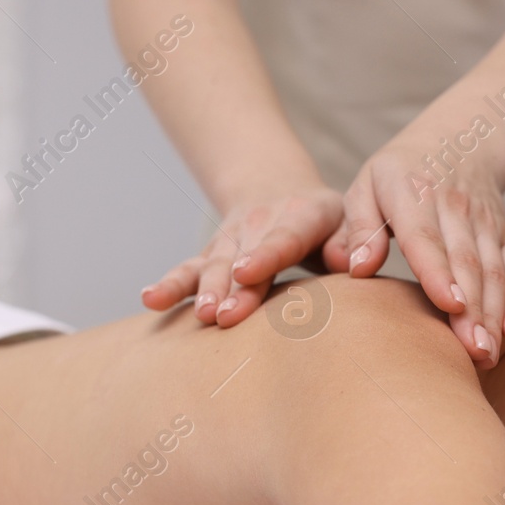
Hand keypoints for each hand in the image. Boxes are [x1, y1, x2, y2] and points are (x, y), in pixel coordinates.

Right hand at [141, 185, 344, 327]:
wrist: (281, 190)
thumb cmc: (327, 222)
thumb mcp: (347, 219)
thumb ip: (352, 240)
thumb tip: (353, 263)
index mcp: (302, 216)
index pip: (282, 237)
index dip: (265, 255)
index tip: (248, 273)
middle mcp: (261, 225)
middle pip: (242, 258)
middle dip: (230, 287)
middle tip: (220, 314)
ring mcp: (232, 240)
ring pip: (213, 265)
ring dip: (202, 290)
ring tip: (198, 313)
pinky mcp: (212, 255)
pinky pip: (189, 268)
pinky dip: (170, 284)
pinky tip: (150, 299)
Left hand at [322, 139, 504, 368]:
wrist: (461, 140)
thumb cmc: (398, 175)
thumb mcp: (367, 184)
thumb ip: (359, 227)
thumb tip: (357, 270)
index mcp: (413, 192)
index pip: (426, 236)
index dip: (439, 271)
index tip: (450, 304)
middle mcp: (454, 207)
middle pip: (466, 262)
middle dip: (472, 309)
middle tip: (472, 350)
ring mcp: (484, 223)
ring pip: (493, 271)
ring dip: (493, 314)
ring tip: (487, 354)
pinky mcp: (502, 236)